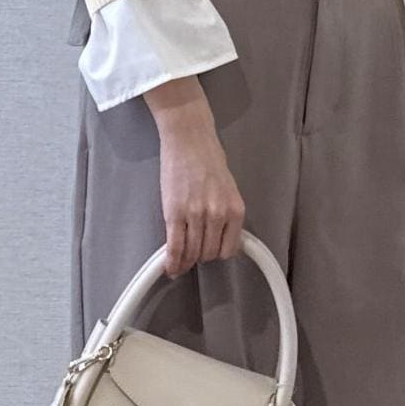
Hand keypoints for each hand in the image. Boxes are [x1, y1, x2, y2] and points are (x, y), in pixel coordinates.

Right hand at [154, 111, 246, 277]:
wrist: (189, 139)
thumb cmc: (208, 158)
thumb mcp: (228, 188)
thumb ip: (226, 212)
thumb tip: (220, 235)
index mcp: (235, 210)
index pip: (229, 248)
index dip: (218, 253)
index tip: (211, 254)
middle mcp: (218, 215)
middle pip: (209, 253)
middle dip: (200, 257)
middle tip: (193, 255)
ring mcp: (196, 216)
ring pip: (192, 253)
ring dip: (185, 261)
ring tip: (180, 262)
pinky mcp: (174, 213)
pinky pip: (174, 247)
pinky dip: (171, 261)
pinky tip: (169, 266)